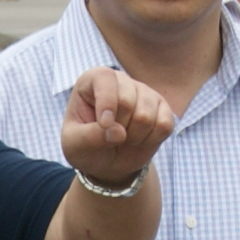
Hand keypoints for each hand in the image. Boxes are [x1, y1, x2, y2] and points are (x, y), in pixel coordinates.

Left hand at [59, 66, 173, 185]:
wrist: (107, 161)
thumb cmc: (86, 147)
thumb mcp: (75, 145)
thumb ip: (89, 137)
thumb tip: (118, 132)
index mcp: (93, 80)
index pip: (105, 79)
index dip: (106, 103)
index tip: (104, 125)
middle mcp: (121, 80)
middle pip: (127, 101)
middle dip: (118, 129)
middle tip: (110, 138)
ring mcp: (144, 92)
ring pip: (146, 115)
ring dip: (134, 137)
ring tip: (124, 139)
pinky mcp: (163, 108)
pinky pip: (164, 125)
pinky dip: (151, 140)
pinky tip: (140, 140)